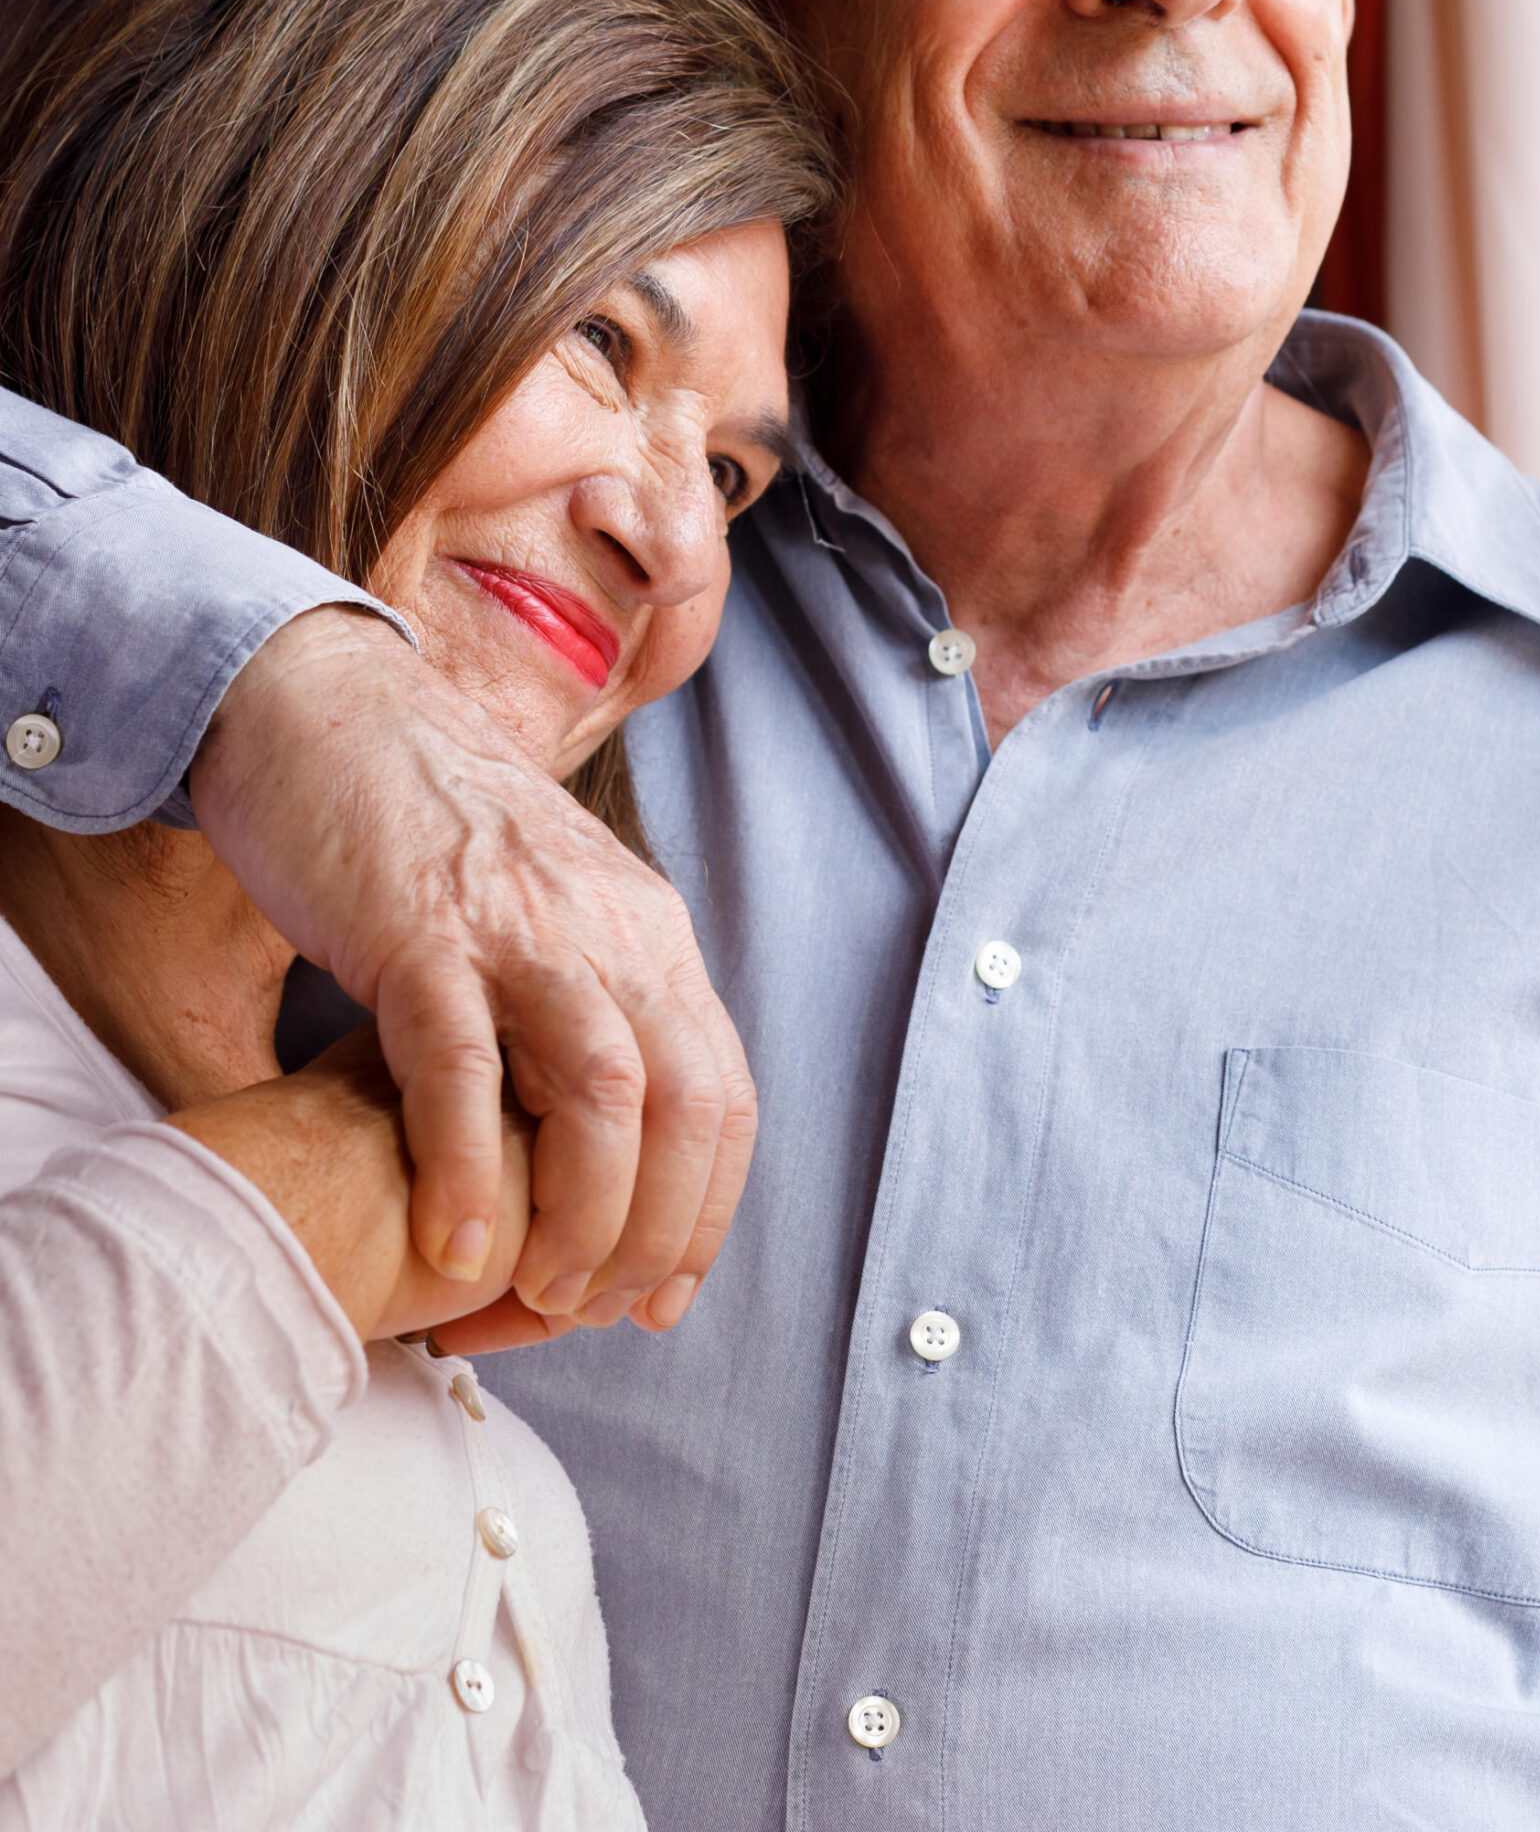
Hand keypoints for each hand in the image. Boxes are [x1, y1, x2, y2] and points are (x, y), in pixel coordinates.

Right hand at [188, 607, 755, 1327]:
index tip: (662, 1297)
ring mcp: (519, 929)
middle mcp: (611, 930)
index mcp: (651, 934)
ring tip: (534, 1295)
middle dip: (654, 1232)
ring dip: (583, 1214)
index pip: (723, 1094)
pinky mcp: (421, 929)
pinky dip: (467, 1164)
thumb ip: (591, 1005)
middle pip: (683, 1106)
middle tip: (589, 1312)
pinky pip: (462, 1065)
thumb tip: (608, 1134)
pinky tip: (454, 1247)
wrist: (331, 714)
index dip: (707, 1209)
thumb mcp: (551, 914)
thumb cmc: (431, 838)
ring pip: (603, 1093)